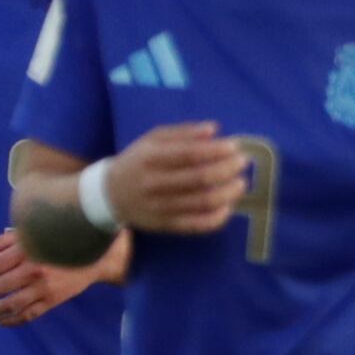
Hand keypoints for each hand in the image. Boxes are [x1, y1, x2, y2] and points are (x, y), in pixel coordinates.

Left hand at [0, 227, 125, 323]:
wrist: (96, 255)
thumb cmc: (60, 240)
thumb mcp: (32, 233)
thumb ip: (6, 241)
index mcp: (25, 251)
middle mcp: (33, 271)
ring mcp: (44, 288)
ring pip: (11, 304)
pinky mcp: (54, 300)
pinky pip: (29, 314)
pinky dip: (12, 320)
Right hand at [111, 122, 253, 234]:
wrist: (111, 194)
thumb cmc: (139, 161)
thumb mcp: (152, 140)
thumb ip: (183, 132)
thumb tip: (213, 129)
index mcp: (150, 158)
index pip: (189, 154)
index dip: (216, 151)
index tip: (235, 146)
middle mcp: (155, 184)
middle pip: (199, 179)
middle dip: (227, 170)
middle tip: (242, 162)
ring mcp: (161, 207)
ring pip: (203, 203)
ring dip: (228, 193)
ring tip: (241, 183)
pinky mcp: (167, 226)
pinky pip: (198, 225)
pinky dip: (218, 217)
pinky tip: (229, 206)